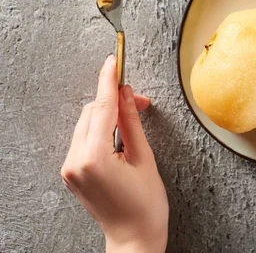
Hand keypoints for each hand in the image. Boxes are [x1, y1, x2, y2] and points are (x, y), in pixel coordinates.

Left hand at [61, 55, 168, 252]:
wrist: (133, 238)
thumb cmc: (145, 206)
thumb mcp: (144, 159)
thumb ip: (132, 122)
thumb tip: (126, 94)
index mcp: (93, 158)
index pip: (101, 108)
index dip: (109, 81)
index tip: (113, 61)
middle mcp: (75, 161)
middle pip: (92, 113)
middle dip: (114, 101)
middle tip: (140, 101)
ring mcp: (70, 168)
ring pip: (87, 124)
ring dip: (108, 115)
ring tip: (133, 118)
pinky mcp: (72, 172)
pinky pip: (84, 138)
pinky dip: (100, 129)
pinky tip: (118, 133)